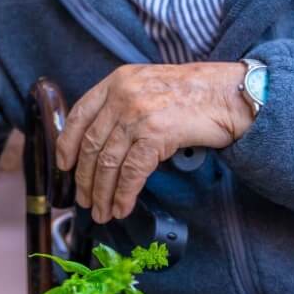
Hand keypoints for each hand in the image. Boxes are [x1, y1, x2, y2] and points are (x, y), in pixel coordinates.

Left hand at [57, 62, 253, 223]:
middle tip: (84, 200)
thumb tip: (100, 140)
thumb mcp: (148, 85)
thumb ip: (122, 103)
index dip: (67, 144)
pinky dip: (123, 195)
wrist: (229, 94)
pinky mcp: (156, 134)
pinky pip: (131, 173)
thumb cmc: (193, 94)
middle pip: (92, 145)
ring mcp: (138, 114)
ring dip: (102, 193)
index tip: (64, 166)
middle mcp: (122, 96)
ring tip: (101, 211)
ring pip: (108, 163)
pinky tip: (121, 208)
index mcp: (117, 81)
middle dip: (85, 179)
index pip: (79, 115)